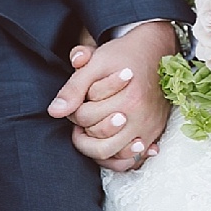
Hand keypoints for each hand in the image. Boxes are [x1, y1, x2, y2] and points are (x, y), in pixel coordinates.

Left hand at [48, 21, 175, 170]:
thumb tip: (55, 112)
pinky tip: (110, 142)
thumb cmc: (123, 55)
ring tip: (94, 128)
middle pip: (97, 139)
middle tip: (86, 113)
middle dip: (84, 127)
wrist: (156, 50)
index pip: (84, 117)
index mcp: (128, 98)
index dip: (74, 108)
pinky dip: (117, 157)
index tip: (82, 98)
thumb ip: (74, 88)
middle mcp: (141, 116)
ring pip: (112, 154)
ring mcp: (149, 127)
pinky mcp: (154, 133)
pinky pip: (131, 160)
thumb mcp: (96, 63)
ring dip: (97, 145)